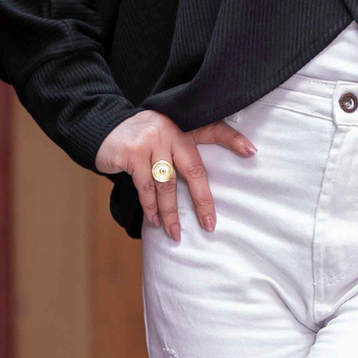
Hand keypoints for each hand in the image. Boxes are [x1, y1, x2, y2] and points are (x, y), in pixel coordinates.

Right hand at [94, 110, 256, 240]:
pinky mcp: (132, 152)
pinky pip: (145, 186)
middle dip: (203, 199)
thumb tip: (206, 180)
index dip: (233, 140)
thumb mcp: (166, 133)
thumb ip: (183, 148)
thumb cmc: (141, 136)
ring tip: (175, 233)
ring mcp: (151, 140)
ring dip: (171, 212)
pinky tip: (154, 221)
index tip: (253, 152)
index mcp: (183, 125)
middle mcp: (171, 130)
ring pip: (167, 184)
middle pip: (193, 168)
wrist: (104, 126)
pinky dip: (150, 207)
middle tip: (209, 224)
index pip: (213, 129)